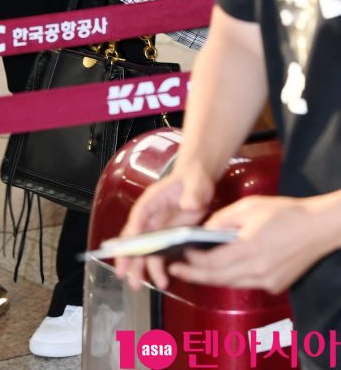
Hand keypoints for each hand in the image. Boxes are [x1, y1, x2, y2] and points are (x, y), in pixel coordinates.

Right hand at [115, 164, 213, 289]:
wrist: (198, 183)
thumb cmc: (193, 179)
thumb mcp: (196, 183)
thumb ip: (193, 193)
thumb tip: (189, 204)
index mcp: (154, 200)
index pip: (140, 214)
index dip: (134, 228)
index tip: (129, 244)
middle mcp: (151, 216)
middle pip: (135, 236)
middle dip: (127, 256)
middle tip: (122, 274)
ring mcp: (158, 228)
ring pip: (145, 249)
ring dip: (141, 267)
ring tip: (139, 285)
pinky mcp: (168, 237)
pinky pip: (158, 254)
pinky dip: (157, 267)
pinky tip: (161, 280)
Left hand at [168, 195, 325, 294]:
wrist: (316, 228)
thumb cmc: (283, 212)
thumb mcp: (248, 207)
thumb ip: (222, 220)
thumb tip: (203, 231)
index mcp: (249, 248)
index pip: (212, 263)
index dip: (192, 262)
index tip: (178, 255)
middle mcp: (258, 270)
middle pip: (217, 278)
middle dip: (194, 275)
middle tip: (175, 269)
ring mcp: (267, 281)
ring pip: (230, 283)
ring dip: (211, 277)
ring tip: (193, 269)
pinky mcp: (274, 286)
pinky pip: (245, 283)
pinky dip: (230, 277)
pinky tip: (221, 268)